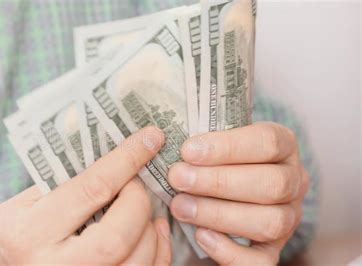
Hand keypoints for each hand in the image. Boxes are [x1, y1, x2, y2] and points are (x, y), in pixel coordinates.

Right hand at [0, 127, 171, 264]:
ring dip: (153, 231)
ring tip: (149, 209)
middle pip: (117, 236)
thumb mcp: (22, 202)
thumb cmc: (6, 234)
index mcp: (28, 233)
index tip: (150, 138)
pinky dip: (158, 254)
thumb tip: (115, 157)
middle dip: (139, 202)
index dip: (127, 159)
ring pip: (135, 264)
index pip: (91, 189)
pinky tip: (153, 233)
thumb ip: (65, 184)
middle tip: (139, 183)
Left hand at [169, 122, 308, 264]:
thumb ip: (204, 141)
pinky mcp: (273, 249)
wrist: (229, 184)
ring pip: (269, 223)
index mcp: (284, 146)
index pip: (267, 142)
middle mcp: (293, 181)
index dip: (227, 146)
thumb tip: (161, 138)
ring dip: (218, 215)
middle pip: (271, 184)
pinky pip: (262, 261)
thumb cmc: (219, 158)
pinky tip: (201, 236)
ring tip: (180, 206)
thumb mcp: (218, 140)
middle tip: (177, 178)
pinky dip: (230, 251)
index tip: (187, 150)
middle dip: (218, 182)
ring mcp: (288, 218)